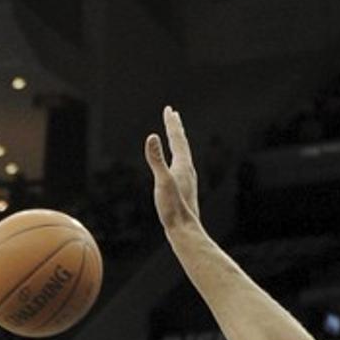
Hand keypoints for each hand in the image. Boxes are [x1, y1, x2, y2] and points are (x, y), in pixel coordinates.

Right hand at [144, 106, 201, 232]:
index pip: (177, 139)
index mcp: (183, 165)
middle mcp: (187, 170)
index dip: (171, 124)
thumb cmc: (172, 207)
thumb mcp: (162, 181)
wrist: (184, 230)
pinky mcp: (184, 188)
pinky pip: (181, 166)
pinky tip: (176, 164)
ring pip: (183, 155)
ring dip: (178, 142)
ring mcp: (187, 179)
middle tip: (173, 114)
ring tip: (176, 136)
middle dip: (176, 128)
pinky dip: (177, 157)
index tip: (169, 109)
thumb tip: (151, 136)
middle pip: (182, 144)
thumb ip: (156, 159)